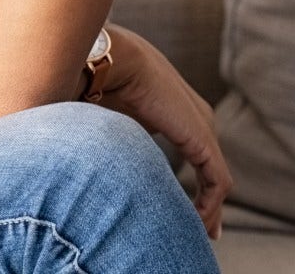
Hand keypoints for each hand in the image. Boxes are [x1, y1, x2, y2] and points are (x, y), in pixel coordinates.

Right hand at [91, 24, 230, 239]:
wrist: (105, 61)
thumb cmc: (92, 81)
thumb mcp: (102, 118)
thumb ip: (105, 140)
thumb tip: (77, 162)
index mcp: (171, 108)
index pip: (192, 148)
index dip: (189, 177)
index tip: (178, 207)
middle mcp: (194, 116)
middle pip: (208, 166)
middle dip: (207, 200)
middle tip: (202, 228)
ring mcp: (202, 127)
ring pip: (214, 178)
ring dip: (207, 209)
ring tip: (199, 233)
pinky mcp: (203, 140)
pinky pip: (216, 182)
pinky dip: (208, 206)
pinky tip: (196, 224)